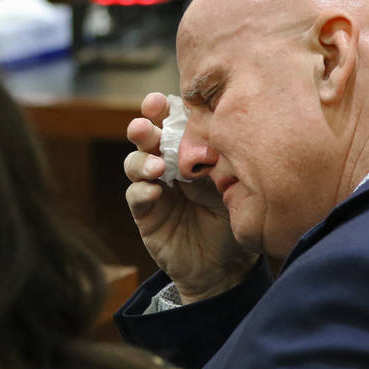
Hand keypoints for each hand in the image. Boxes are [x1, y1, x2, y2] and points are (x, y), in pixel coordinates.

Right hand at [124, 92, 257, 303]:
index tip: (161, 102)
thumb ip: (219, 161)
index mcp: (190, 151)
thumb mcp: (233, 185)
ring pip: (135, 163)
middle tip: (145, 125)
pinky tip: (155, 190)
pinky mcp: (146, 214)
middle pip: (147, 137)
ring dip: (141, 159)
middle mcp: (169, 164)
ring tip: (156, 165)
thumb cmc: (234, 219)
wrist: (226, 266)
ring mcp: (155, 188)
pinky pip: (136, 196)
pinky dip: (142, 190)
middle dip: (143, 127)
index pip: (173, 122)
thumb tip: (211, 135)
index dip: (163, 109)